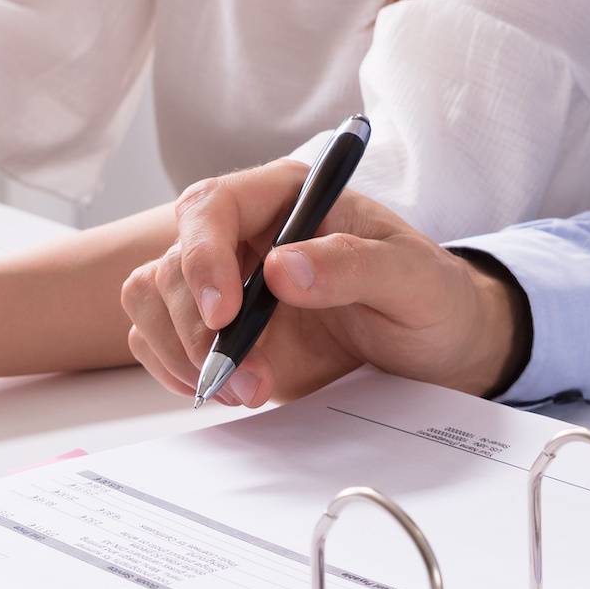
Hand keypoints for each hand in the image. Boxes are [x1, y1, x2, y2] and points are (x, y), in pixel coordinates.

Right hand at [120, 155, 518, 405]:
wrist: (437, 348)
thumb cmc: (431, 297)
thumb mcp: (414, 279)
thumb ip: (354, 265)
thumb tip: (283, 268)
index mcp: (287, 198)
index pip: (214, 205)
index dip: (204, 255)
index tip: (225, 313)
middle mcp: (245, 234)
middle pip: (174, 261)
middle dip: (196, 327)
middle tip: (244, 377)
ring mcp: (226, 283)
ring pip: (152, 297)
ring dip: (179, 350)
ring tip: (242, 390)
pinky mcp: (219, 331)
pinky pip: (157, 337)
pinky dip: (174, 369)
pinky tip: (224, 390)